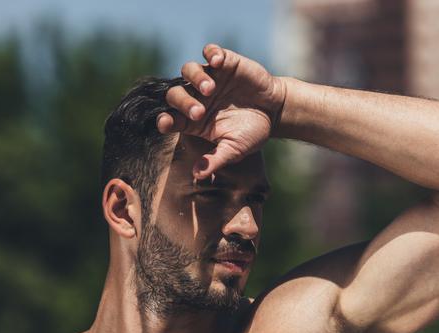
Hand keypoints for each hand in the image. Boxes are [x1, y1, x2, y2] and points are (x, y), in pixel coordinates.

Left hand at [158, 44, 286, 178]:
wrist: (274, 113)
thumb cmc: (251, 134)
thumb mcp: (234, 149)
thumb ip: (215, 160)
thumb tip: (197, 175)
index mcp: (192, 120)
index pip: (169, 118)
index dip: (163, 120)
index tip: (166, 123)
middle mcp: (195, 97)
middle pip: (174, 94)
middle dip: (183, 103)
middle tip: (200, 112)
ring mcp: (209, 78)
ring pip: (188, 70)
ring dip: (195, 78)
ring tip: (210, 89)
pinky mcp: (224, 63)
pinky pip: (211, 51)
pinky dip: (211, 53)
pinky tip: (218, 62)